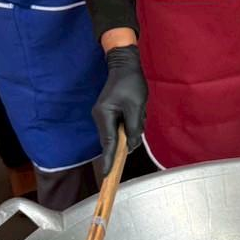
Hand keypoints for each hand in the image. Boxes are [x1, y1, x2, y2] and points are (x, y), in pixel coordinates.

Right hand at [93, 46, 147, 175]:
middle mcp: (100, 118)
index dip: (109, 160)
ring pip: (120, 133)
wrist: (124, 64)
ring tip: (138, 109)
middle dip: (129, 135)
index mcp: (104, 115)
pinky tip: (136, 109)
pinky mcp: (109, 113)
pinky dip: (130, 121)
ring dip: (132, 125)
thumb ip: (134, 128)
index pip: (108, 143)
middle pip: (115, 139)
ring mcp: (103, 116)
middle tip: (138, 116)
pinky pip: (121, 125)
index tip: (107, 175)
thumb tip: (131, 146)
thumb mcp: (136, 107)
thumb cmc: (131, 83)